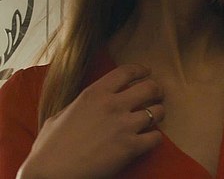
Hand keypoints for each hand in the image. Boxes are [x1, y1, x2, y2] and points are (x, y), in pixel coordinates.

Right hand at [18, 64, 164, 178]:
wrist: (50, 175)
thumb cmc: (50, 148)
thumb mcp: (61, 115)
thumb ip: (82, 105)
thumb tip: (91, 103)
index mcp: (94, 94)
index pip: (126, 71)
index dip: (141, 70)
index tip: (146, 72)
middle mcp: (112, 105)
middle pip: (150, 87)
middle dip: (156, 91)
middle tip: (156, 96)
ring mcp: (124, 126)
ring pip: (158, 111)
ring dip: (158, 114)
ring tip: (153, 118)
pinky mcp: (131, 147)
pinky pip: (156, 137)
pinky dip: (154, 138)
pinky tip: (148, 139)